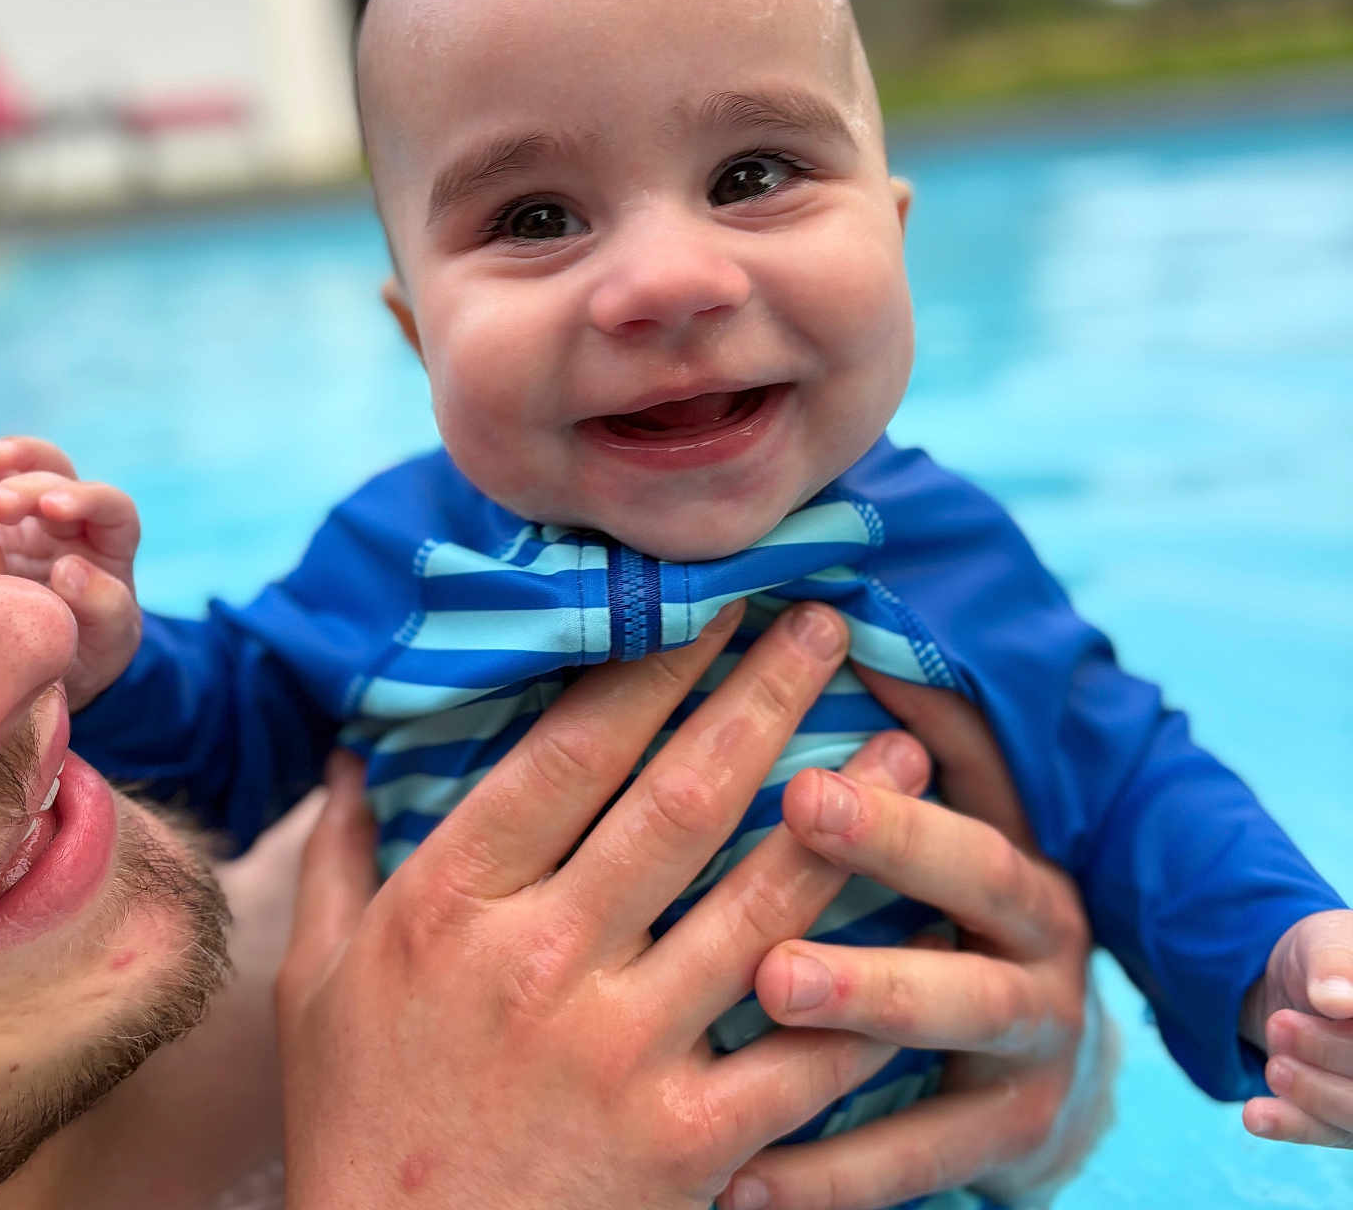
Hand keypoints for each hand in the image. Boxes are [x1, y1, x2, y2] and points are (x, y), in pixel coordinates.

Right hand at [0, 434, 140, 707]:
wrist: (54, 669)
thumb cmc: (90, 655)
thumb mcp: (108, 642)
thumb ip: (105, 607)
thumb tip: (71, 568)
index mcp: (112, 550)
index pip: (114, 509)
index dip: (86, 499)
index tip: (51, 508)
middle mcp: (78, 526)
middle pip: (65, 482)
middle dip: (32, 485)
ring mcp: (36, 523)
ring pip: (33, 473)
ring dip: (9, 460)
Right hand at [276, 603, 932, 1209]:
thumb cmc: (361, 1123)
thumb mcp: (318, 984)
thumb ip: (343, 858)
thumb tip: (346, 753)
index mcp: (453, 906)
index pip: (572, 754)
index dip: (654, 667)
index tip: (713, 605)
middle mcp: (543, 962)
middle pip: (681, 802)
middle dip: (765, 699)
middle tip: (830, 626)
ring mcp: (621, 1055)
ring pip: (760, 906)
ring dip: (843, 820)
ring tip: (904, 751)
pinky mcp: (686, 1146)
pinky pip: (800, 1054)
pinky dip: (865, 987)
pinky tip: (916, 928)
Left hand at [723, 671, 1102, 1209]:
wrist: (1034, 1056)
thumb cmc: (957, 904)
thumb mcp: (953, 819)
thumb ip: (916, 736)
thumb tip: (845, 622)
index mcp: (1015, 861)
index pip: (968, 816)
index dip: (893, 803)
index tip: (798, 782)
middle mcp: (1040, 948)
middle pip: (978, 903)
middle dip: (890, 873)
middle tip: (790, 875)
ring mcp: (1029, 1049)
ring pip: (954, 1031)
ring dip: (864, 1016)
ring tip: (771, 997)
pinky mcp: (1006, 1139)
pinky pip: (918, 1160)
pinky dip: (830, 1172)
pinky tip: (737, 1180)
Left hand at [1242, 910, 1352, 1147]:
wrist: (1292, 981)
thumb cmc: (1325, 956)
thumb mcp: (1327, 942)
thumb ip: (1336, 963)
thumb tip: (1339, 999)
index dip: (1351, 1038)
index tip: (1324, 1001)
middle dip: (1329, 1053)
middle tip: (1280, 1025)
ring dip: (1312, 1092)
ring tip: (1274, 1064)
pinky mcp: (1348, 1122)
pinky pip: (1328, 1133)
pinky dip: (1293, 1124)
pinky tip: (1257, 1115)